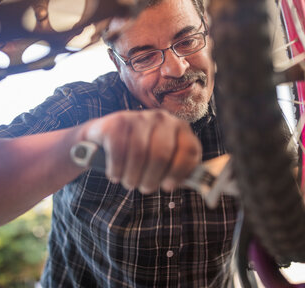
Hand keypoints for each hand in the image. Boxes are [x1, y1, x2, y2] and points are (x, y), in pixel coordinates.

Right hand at [81, 109, 200, 193]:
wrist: (104, 138)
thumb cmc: (142, 155)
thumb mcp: (164, 160)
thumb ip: (181, 170)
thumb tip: (199, 184)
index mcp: (180, 127)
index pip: (189, 150)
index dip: (179, 172)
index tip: (168, 187)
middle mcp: (161, 118)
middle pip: (162, 154)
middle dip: (151, 179)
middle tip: (144, 187)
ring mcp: (138, 117)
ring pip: (139, 154)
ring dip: (132, 177)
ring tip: (129, 182)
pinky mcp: (116, 121)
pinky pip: (119, 151)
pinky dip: (116, 169)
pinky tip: (115, 174)